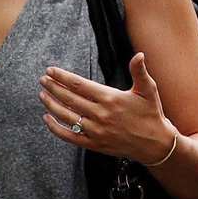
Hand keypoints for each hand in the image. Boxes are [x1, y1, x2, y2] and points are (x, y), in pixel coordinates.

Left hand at [39, 51, 176, 165]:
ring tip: (42, 95)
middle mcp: (101, 115)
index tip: (51, 70)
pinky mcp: (94, 144)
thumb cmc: (151, 114)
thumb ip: (139, 72)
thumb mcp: (148, 90)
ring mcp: (96, 131)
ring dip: (51, 104)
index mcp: (110, 98)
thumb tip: (139, 55)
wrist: (154, 144)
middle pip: (69, 99)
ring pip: (66, 116)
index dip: (62, 77)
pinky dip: (56, 128)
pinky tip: (47, 119)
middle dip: (53, 87)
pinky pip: (69, 136)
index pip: (79, 85)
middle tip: (43, 79)